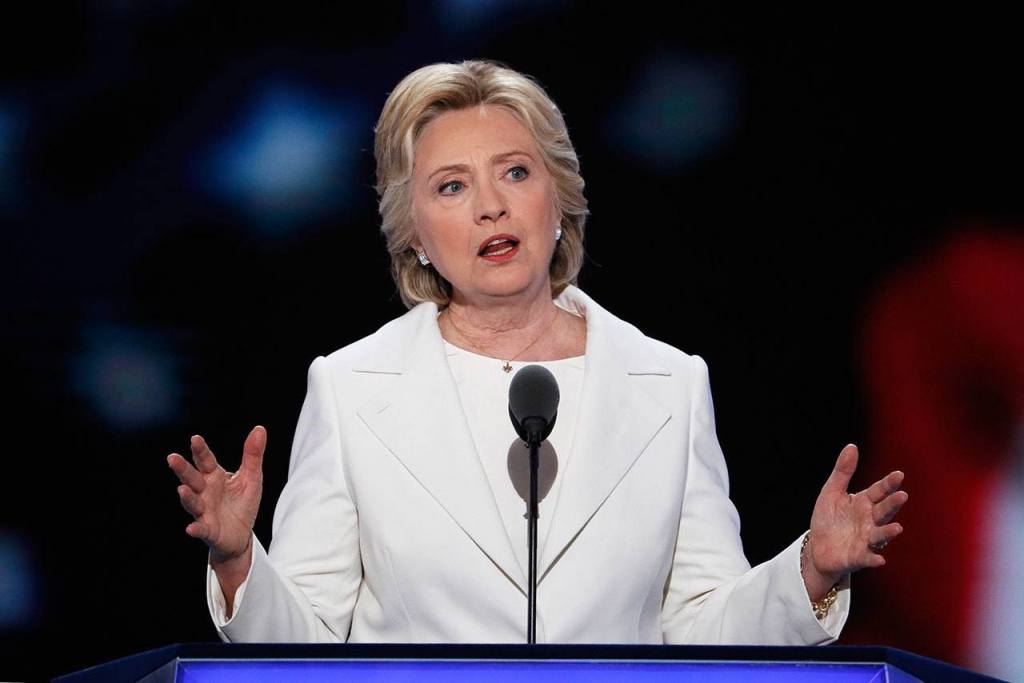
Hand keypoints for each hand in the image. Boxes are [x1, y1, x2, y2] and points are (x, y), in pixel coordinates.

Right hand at [167, 426, 265, 564]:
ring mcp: (204, 511)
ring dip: (187, 496)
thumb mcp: (252, 477)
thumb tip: (260, 429)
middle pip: (192, 478)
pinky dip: (195, 528)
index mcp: (214, 476)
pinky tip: (191, 528)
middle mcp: (205, 492)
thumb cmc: (242, 503)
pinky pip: (200, 528)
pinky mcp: (208, 530)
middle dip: (183, 469)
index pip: (206, 461)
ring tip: (181, 489)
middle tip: (172, 457)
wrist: (240, 534)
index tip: (195, 439)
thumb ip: (253, 455)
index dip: (200, 450)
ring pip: (192, 502)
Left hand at [803, 444, 907, 598]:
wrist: (817, 547)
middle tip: (902, 495)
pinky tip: (879, 559)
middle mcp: (869, 521)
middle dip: (892, 504)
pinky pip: (868, 558)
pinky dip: (873, 559)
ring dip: (888, 532)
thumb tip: (852, 446)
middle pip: (883, 511)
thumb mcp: (832, 492)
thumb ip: (843, 472)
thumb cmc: (828, 518)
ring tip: (897, 528)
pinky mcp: (858, 557)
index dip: (888, 484)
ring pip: (880, 535)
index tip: (899, 475)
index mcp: (864, 503)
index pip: (879, 491)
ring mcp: (866, 539)